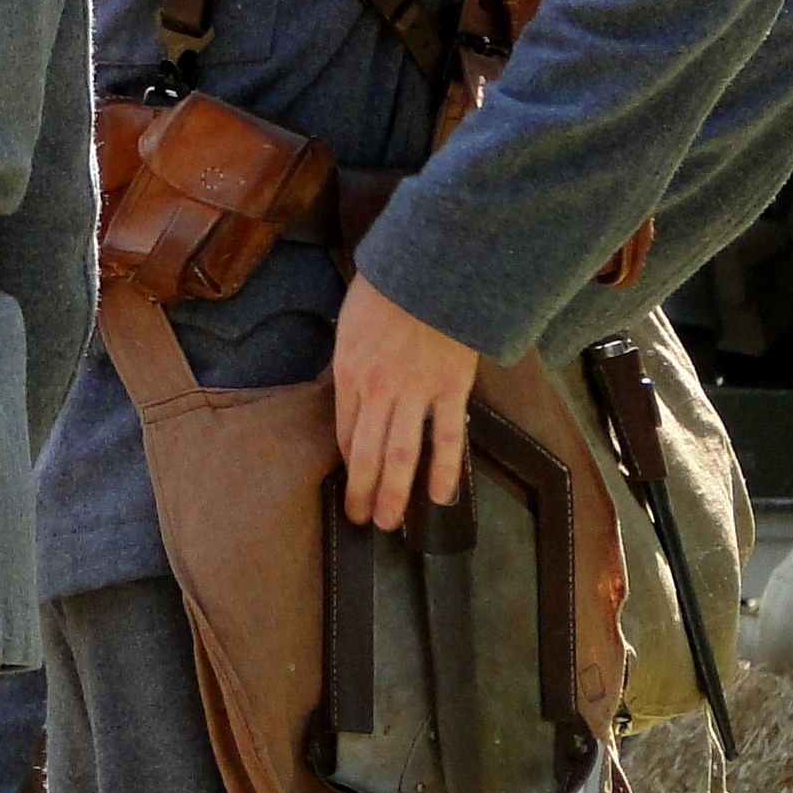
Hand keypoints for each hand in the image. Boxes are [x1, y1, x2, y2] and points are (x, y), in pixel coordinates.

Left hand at [333, 271, 478, 530]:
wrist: (427, 270)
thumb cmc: (384, 293)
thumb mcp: (351, 327)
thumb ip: (353, 364)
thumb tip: (355, 395)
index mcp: (348, 373)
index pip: (343, 433)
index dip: (346, 466)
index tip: (348, 488)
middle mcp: (375, 389)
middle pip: (365, 452)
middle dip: (362, 491)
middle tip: (363, 521)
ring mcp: (413, 391)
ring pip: (400, 454)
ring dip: (394, 492)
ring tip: (390, 521)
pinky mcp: (450, 389)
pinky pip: (447, 438)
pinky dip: (444, 470)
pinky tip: (440, 498)